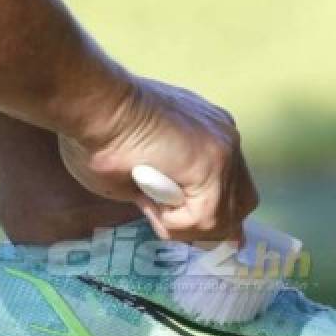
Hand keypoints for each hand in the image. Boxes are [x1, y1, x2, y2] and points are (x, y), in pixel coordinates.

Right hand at [58, 77, 258, 242]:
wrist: (95, 108)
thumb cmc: (100, 136)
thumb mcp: (143, 176)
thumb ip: (166, 194)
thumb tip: (172, 219)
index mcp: (208, 137)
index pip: (230, 190)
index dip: (207, 215)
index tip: (176, 223)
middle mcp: (224, 139)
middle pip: (240, 205)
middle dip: (206, 227)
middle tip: (167, 224)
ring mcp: (224, 150)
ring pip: (223, 218)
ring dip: (182, 225)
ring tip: (149, 205)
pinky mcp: (214, 164)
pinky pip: (206, 217)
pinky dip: (175, 222)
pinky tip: (152, 201)